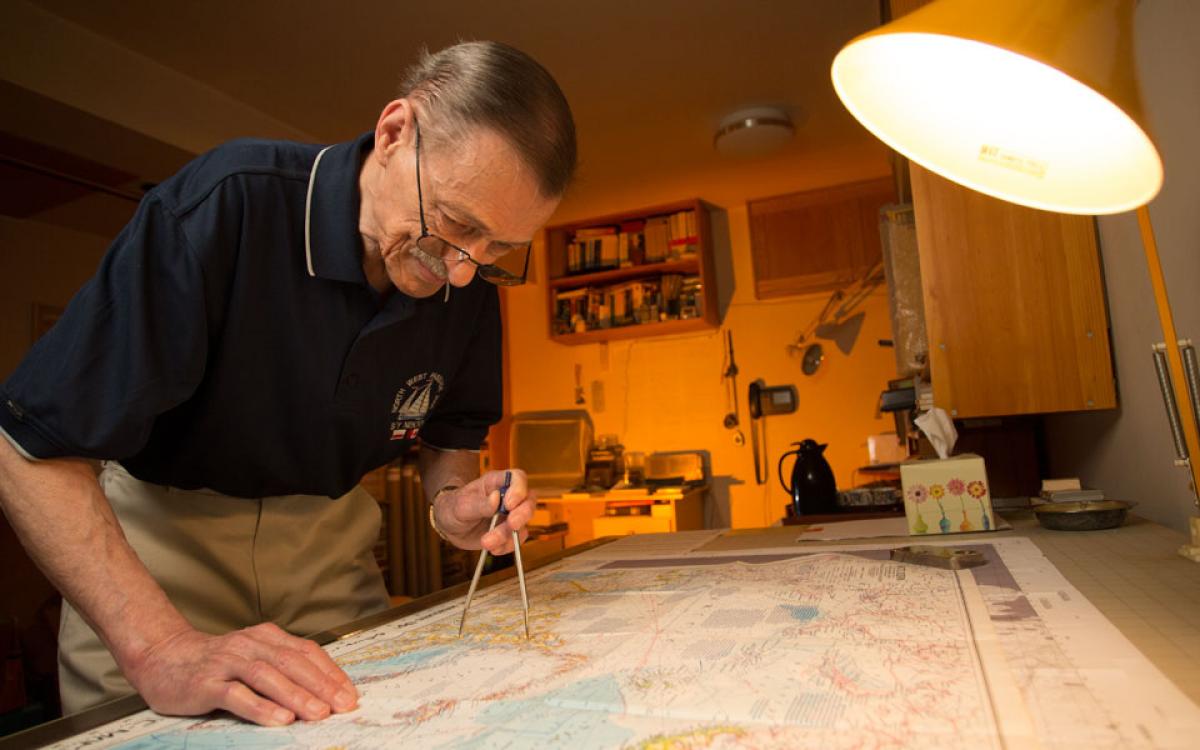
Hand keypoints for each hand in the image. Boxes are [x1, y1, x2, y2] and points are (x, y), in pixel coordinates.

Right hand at [126, 622, 357, 725]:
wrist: (163, 657)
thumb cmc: (215, 663)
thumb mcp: (253, 657)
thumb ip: (282, 668)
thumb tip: (321, 692)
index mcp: (266, 637)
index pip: (306, 652)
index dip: (330, 673)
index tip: (350, 694)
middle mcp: (249, 645)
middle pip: (292, 663)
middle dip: (322, 685)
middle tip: (343, 705)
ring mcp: (227, 663)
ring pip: (268, 677)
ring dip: (296, 696)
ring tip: (319, 714)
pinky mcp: (206, 683)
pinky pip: (237, 695)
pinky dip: (260, 707)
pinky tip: (279, 719)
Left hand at [432, 469, 532, 553]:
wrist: (450, 526)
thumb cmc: (454, 507)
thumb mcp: (461, 505)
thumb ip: (479, 503)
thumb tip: (496, 498)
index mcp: (497, 483)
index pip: (518, 478)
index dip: (519, 489)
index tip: (508, 504)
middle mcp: (508, 497)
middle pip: (528, 501)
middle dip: (522, 514)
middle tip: (511, 524)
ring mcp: (510, 515)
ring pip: (523, 524)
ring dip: (507, 536)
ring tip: (486, 542)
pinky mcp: (509, 532)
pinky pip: (516, 540)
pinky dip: (506, 547)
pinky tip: (493, 548)